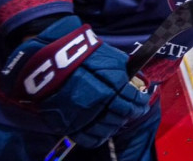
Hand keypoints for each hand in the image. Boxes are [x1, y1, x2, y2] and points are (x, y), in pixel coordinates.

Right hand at [1, 16, 149, 147]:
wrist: (49, 60)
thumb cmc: (82, 54)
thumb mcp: (111, 56)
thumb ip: (125, 70)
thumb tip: (138, 81)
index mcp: (113, 84)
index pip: (134, 100)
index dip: (141, 101)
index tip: (143, 101)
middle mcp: (101, 102)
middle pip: (123, 115)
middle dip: (132, 113)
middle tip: (135, 110)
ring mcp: (84, 115)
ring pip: (109, 128)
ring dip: (118, 123)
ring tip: (120, 118)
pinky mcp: (70, 123)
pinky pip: (90, 138)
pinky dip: (100, 135)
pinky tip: (105, 128)